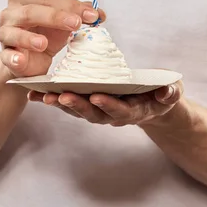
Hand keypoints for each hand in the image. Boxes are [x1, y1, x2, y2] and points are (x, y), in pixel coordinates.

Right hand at [0, 0, 104, 76]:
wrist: (32, 60)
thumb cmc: (45, 33)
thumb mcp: (64, 21)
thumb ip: (80, 14)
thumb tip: (99, 13)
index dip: (70, 4)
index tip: (91, 15)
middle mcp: (10, 13)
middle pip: (30, 11)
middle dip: (54, 16)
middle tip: (75, 23)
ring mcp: (4, 34)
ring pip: (13, 32)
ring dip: (28, 38)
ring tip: (44, 43)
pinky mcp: (5, 56)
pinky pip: (6, 56)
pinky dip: (13, 58)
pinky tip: (21, 60)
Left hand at [28, 81, 183, 125]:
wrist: (153, 102)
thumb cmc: (161, 94)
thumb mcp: (171, 92)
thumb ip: (170, 93)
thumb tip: (167, 91)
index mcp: (133, 109)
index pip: (120, 109)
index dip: (108, 104)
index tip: (97, 97)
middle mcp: (113, 114)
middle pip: (93, 113)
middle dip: (77, 105)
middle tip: (62, 96)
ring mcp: (99, 111)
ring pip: (77, 110)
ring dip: (60, 103)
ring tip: (43, 95)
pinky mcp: (88, 104)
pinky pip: (69, 103)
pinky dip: (52, 99)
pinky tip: (35, 94)